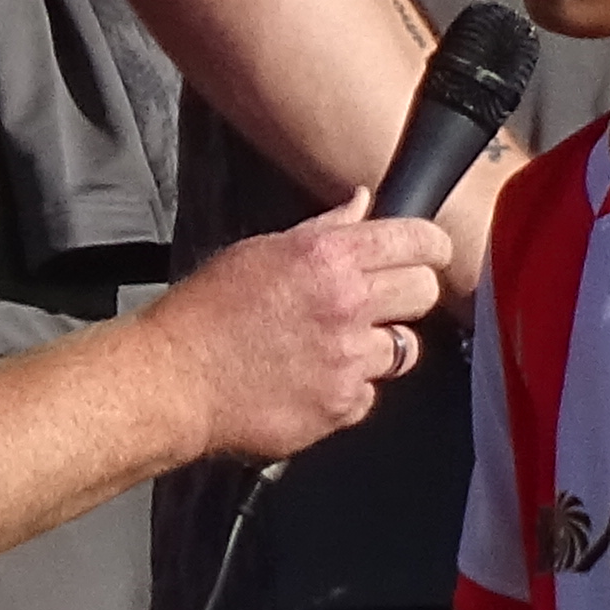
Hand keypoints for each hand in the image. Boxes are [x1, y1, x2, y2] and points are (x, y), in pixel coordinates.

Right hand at [147, 207, 451, 459]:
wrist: (175, 381)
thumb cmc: (208, 311)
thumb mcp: (263, 251)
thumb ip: (325, 228)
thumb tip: (362, 202)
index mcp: (328, 257)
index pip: (417, 240)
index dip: (433, 246)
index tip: (432, 254)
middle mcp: (347, 305)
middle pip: (424, 294)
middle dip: (410, 295)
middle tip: (382, 303)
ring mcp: (348, 361)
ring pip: (403, 350)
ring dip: (379, 348)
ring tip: (336, 348)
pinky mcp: (340, 407)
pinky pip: (368, 395)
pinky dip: (348, 391)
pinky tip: (311, 382)